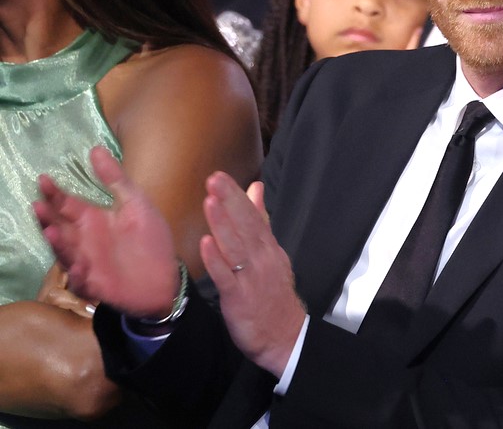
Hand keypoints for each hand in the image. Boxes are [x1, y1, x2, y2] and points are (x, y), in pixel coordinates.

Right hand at [33, 147, 179, 318]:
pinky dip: (77, 275)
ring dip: (58, 244)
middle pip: (58, 227)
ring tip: (51, 231)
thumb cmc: (149, 240)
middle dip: (47, 217)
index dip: (54, 192)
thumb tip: (95, 148)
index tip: (44, 178)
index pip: (66, 204)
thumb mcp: (136, 204)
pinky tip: (78, 267)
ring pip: (65, 253)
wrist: (164, 278)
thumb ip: (116, 179)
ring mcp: (86, 263)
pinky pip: (81, 281)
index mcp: (92, 219)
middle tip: (38, 205)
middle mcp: (83, 240)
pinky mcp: (95, 284)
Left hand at [200, 174, 305, 377]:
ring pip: (236, 247)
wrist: (285, 336)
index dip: (237, 196)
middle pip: (246, 226)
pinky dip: (216, 260)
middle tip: (214, 179)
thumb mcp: (271, 254)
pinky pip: (227, 277)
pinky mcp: (239, 298)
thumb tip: (255, 189)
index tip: (220, 177)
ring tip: (210, 202)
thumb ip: (261, 221)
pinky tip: (206, 244)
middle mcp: (262, 259)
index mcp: (269, 249)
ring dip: (223, 224)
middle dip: (229, 202)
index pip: (253, 216)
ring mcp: (251, 278)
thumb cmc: (273, 294)